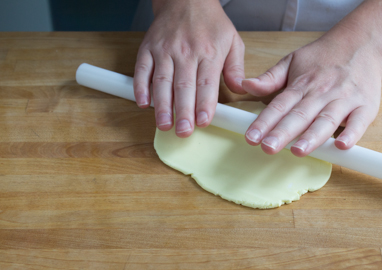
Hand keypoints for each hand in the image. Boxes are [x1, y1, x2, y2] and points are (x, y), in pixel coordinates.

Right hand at [133, 0, 245, 137]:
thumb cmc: (211, 23)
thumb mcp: (233, 40)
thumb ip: (236, 68)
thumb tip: (239, 90)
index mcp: (209, 52)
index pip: (207, 83)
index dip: (204, 104)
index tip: (203, 122)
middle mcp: (186, 52)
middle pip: (183, 86)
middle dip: (183, 112)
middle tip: (183, 132)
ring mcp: (164, 50)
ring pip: (162, 81)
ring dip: (162, 106)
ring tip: (164, 125)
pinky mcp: (148, 49)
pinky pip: (142, 70)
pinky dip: (141, 87)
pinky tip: (144, 103)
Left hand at [242, 32, 381, 155]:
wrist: (362, 42)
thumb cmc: (324, 57)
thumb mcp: (292, 61)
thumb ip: (269, 78)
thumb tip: (245, 85)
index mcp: (301, 85)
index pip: (279, 106)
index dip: (264, 122)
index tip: (252, 137)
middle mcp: (321, 93)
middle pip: (299, 116)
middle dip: (283, 133)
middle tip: (268, 147)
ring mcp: (344, 100)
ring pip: (326, 120)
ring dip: (312, 137)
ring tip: (298, 151)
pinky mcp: (366, 106)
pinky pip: (359, 122)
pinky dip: (352, 134)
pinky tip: (342, 146)